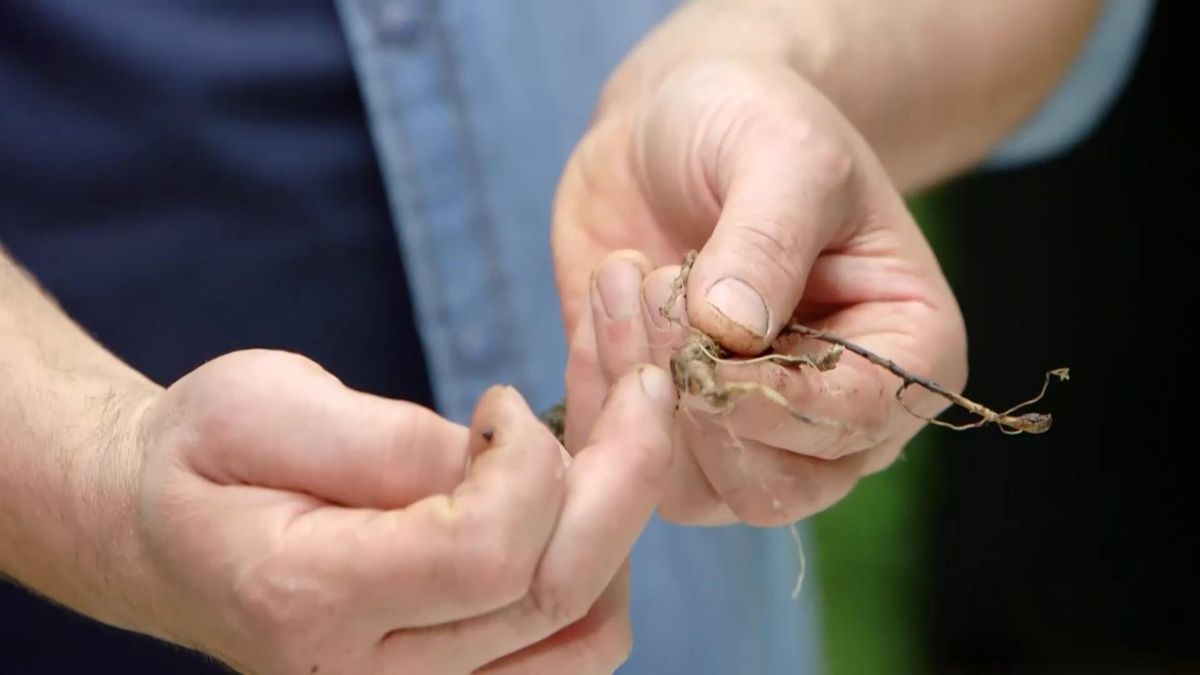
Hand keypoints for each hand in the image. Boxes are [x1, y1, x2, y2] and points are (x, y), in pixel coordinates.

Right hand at [112, 350, 675, 672]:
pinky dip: (604, 555)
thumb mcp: (258, 405)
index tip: (500, 398)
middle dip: (626, 470)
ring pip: (588, 630)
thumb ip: (382, 441)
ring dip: (623, 515)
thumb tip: (501, 459)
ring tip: (611, 423)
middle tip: (640, 378)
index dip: (527, 460)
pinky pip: (573, 641)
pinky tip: (586, 480)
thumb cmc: (202, 459)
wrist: (163, 534)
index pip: (484, 554)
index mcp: (310, 603)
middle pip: (559, 595)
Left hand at [554, 56, 965, 524]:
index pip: (852, 425)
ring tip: (627, 275)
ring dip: (635, 385)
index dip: (769, 396)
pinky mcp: (668, 426)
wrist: (673, 129)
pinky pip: (625, 459)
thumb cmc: (754, 125)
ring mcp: (746, 431)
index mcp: (904, 354)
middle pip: (770, 487)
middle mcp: (832, 415)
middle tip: (656, 281)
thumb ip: (770, 236)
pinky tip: (605, 301)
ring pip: (690, 490)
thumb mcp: (782, 151)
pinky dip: (596, 389)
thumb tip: (734, 330)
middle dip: (694, 395)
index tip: (705, 330)